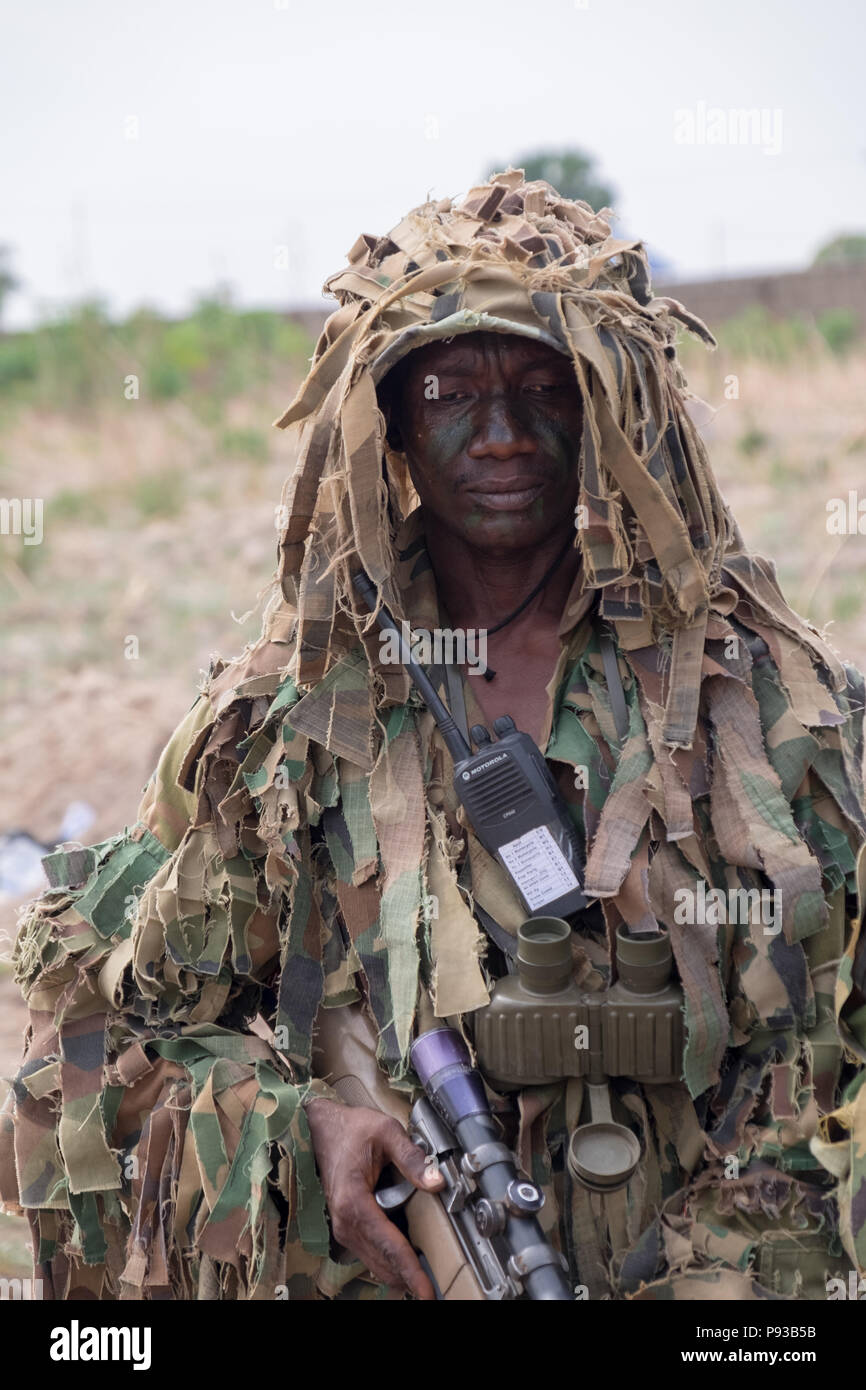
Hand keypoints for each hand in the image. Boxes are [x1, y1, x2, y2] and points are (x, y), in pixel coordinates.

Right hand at [305, 1097, 444, 1298]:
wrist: (320, 1128)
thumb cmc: (351, 1129)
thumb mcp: (386, 1132)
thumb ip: (412, 1158)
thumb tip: (438, 1182)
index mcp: (354, 1201)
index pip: (389, 1245)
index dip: (411, 1270)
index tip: (427, 1291)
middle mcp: (345, 1221)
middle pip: (382, 1261)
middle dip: (409, 1277)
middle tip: (434, 1288)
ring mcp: (343, 1226)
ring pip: (375, 1262)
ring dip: (399, 1271)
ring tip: (424, 1279)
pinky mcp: (345, 1225)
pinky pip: (369, 1252)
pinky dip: (388, 1261)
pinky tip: (407, 1261)